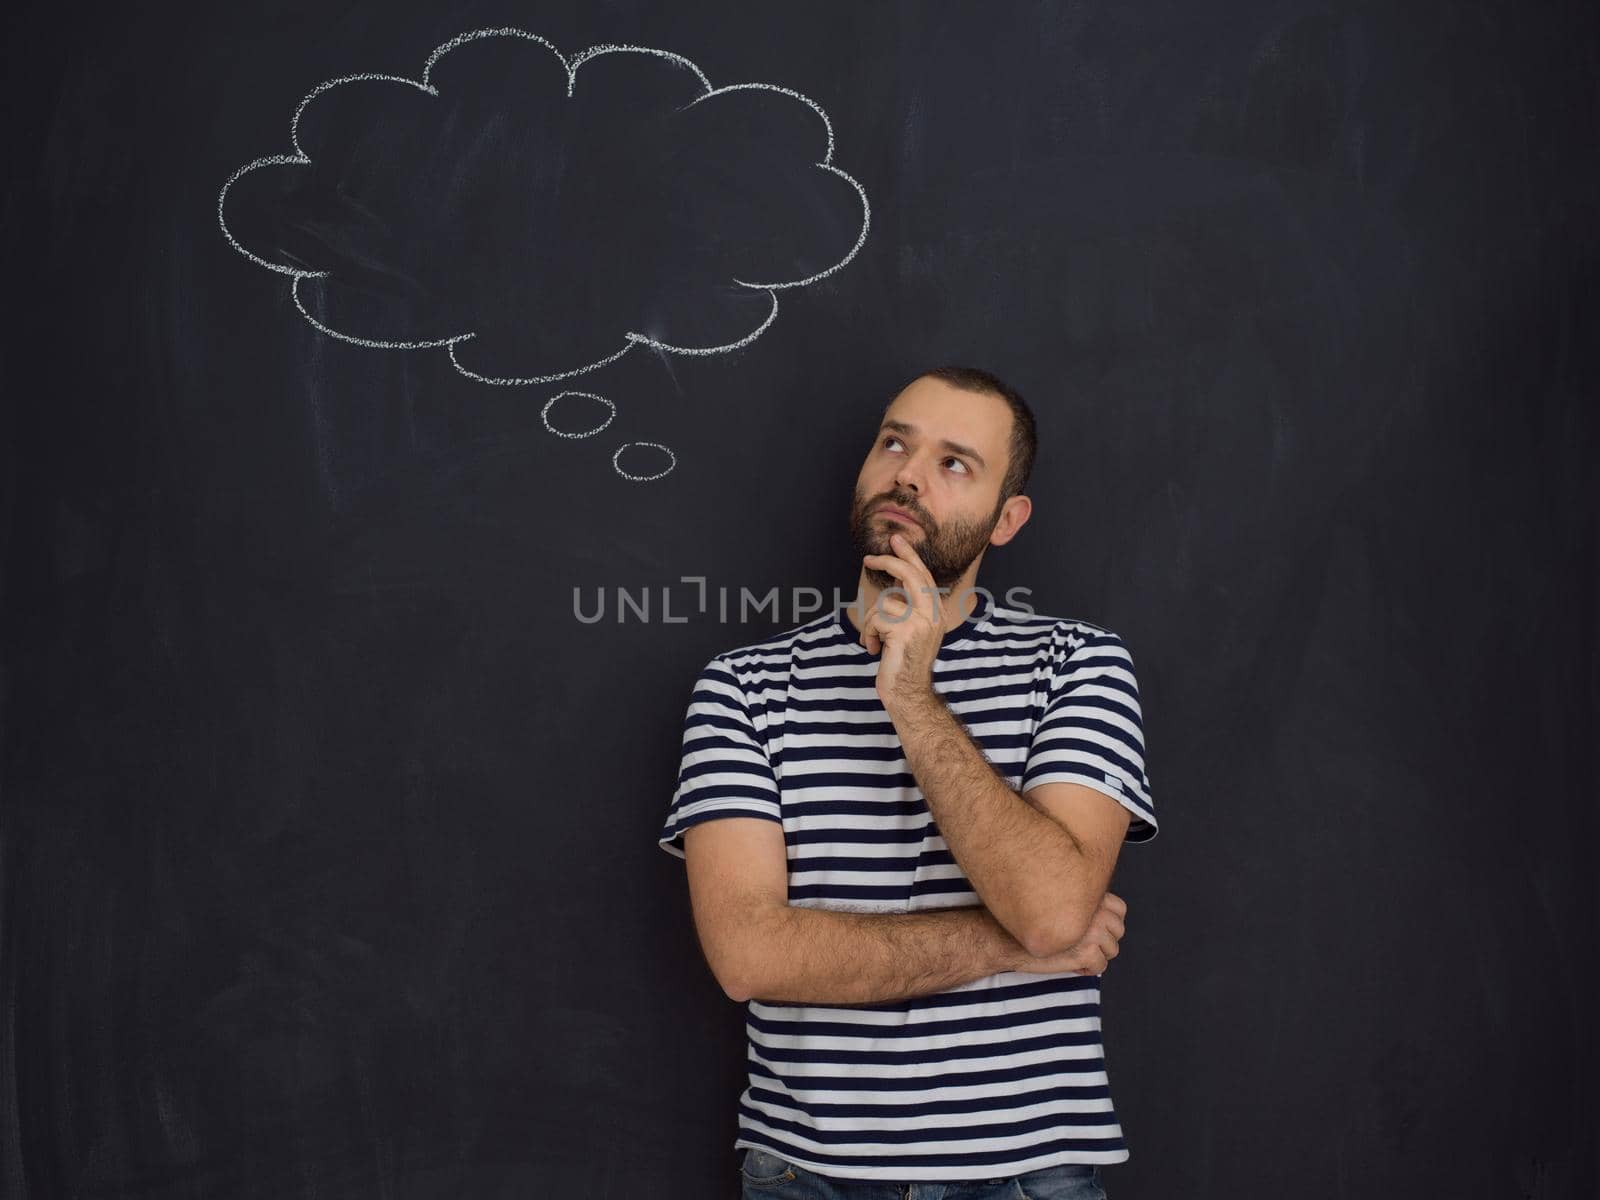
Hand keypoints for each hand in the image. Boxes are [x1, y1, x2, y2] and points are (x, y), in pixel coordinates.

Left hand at [860, 532, 946, 707]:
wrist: (908, 692)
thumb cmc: (904, 662)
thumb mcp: (910, 629)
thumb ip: (907, 605)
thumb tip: (895, 577)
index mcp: (936, 612)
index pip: (923, 575)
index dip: (909, 556)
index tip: (897, 540)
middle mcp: (933, 614)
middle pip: (909, 575)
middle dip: (887, 562)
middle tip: (868, 558)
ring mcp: (920, 622)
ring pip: (883, 603)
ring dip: (871, 623)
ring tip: (875, 641)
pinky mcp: (904, 631)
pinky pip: (875, 620)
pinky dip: (868, 636)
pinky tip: (874, 650)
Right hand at [1011, 891, 1126, 976]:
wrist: (1003, 936)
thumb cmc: (1024, 920)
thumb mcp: (1055, 902)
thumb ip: (1079, 904)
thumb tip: (1100, 920)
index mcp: (1088, 895)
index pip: (1120, 909)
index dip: (1108, 922)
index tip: (1091, 929)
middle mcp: (1094, 910)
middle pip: (1118, 932)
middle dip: (1103, 941)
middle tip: (1080, 944)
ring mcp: (1092, 931)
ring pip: (1112, 950)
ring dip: (1095, 956)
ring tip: (1074, 954)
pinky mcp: (1085, 951)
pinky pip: (1100, 966)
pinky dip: (1087, 969)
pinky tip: (1070, 964)